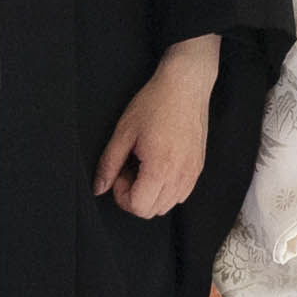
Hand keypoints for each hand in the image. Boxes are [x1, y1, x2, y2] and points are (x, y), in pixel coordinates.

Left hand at [94, 36, 220, 218]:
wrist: (185, 86)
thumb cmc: (155, 103)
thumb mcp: (123, 132)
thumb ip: (109, 164)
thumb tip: (99, 187)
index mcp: (160, 168)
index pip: (138, 207)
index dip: (122, 195)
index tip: (120, 172)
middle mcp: (180, 176)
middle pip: (152, 211)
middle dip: (135, 196)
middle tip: (130, 168)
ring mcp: (192, 173)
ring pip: (167, 205)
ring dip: (151, 194)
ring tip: (145, 166)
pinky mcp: (198, 168)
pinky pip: (180, 194)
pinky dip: (166, 189)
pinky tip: (159, 165)